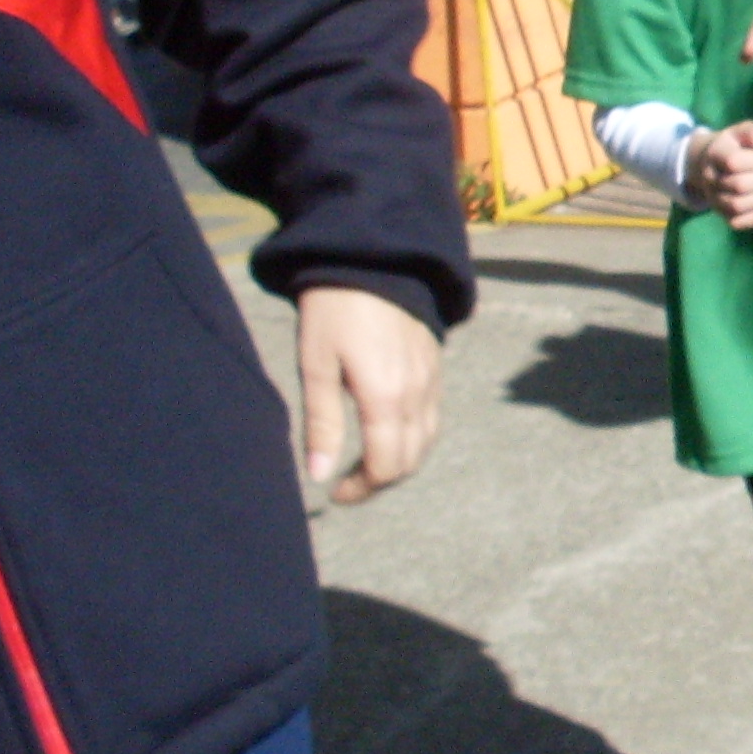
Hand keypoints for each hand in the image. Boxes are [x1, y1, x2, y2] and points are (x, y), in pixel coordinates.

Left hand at [296, 285, 443, 505]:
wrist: (378, 260)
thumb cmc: (335, 310)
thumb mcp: (316, 365)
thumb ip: (321, 423)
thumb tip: (319, 476)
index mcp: (385, 397)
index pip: (386, 466)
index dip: (361, 489)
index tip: (334, 493)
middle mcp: (416, 395)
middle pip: (410, 461)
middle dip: (380, 482)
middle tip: (347, 484)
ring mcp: (432, 382)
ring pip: (426, 442)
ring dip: (398, 462)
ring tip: (366, 462)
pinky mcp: (436, 369)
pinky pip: (432, 419)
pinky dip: (412, 439)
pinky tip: (386, 431)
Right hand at [688, 120, 752, 228]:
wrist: (714, 162)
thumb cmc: (737, 144)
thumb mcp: (747, 131)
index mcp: (714, 154)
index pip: (734, 162)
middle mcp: (710, 178)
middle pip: (739, 186)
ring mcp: (714, 198)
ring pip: (738, 206)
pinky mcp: (723, 214)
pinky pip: (738, 222)